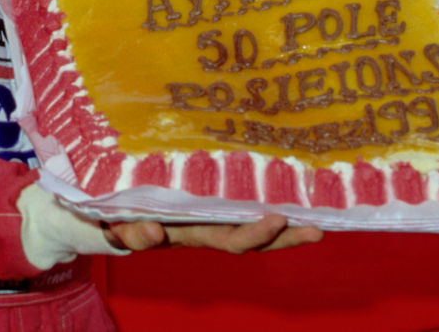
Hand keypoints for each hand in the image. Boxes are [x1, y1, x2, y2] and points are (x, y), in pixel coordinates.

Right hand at [105, 213, 323, 253]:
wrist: (121, 217)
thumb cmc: (127, 221)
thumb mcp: (127, 229)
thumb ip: (137, 234)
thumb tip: (155, 232)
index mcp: (197, 234)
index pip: (234, 238)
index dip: (257, 233)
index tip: (278, 219)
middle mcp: (214, 228)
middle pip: (257, 238)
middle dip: (286, 237)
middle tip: (317, 229)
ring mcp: (216, 218)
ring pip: (256, 225)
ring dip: (285, 227)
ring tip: (315, 221)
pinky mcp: (216, 203)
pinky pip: (247, 208)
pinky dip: (272, 209)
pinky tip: (294, 199)